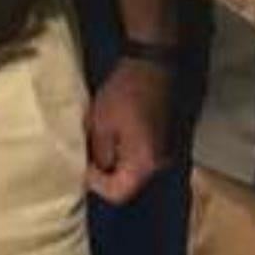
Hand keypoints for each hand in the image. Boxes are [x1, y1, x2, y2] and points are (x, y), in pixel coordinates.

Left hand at [84, 58, 171, 203]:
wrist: (154, 62)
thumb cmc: (125, 92)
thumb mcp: (100, 124)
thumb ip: (98, 154)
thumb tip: (97, 168)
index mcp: (145, 162)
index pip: (118, 193)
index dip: (96, 184)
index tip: (84, 165)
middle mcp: (161, 162)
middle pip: (131, 182)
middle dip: (107, 173)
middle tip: (90, 156)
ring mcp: (169, 150)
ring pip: (138, 168)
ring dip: (119, 161)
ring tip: (103, 142)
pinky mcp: (170, 137)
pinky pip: (147, 154)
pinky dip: (131, 150)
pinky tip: (119, 133)